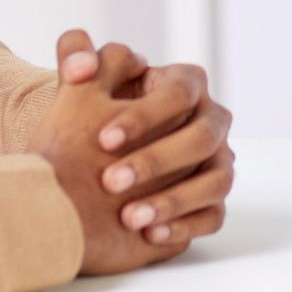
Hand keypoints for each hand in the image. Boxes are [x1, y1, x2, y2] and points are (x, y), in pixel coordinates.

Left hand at [43, 30, 233, 263]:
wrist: (92, 165)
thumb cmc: (91, 119)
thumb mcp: (79, 86)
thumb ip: (74, 57)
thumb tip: (80, 65)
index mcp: (187, 85)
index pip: (180, 93)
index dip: (145, 115)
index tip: (103, 139)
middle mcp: (210, 121)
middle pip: (202, 137)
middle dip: (156, 160)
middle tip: (109, 181)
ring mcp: (216, 162)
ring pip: (215, 180)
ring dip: (173, 199)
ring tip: (129, 217)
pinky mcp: (210, 201)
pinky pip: (213, 215)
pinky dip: (185, 225)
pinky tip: (150, 234)